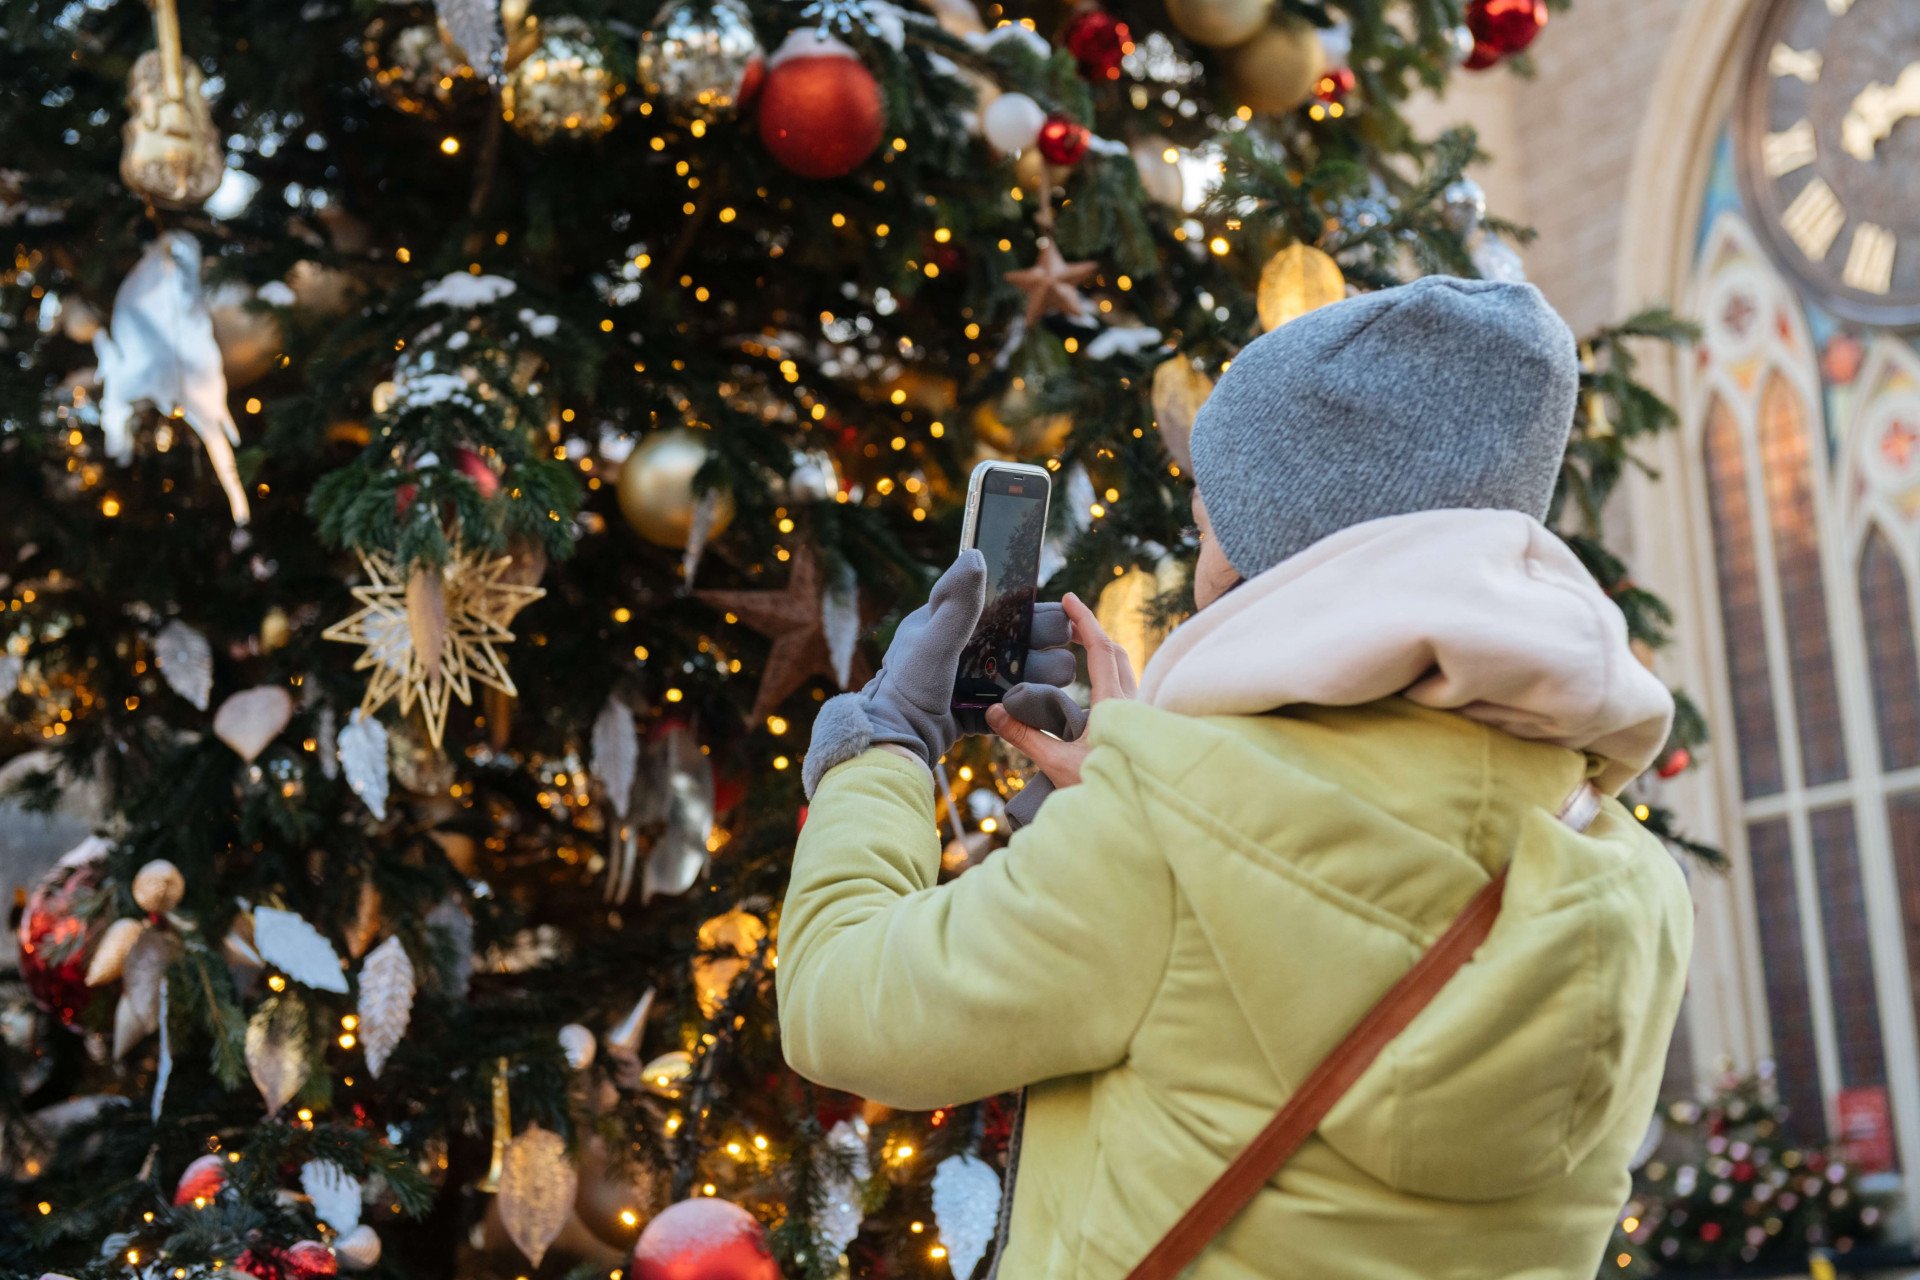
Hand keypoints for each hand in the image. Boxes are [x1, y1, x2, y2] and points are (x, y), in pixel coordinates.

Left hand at [801, 552, 1075, 797]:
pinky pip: (1027, 705)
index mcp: (968, 619)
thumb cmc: (908, 685)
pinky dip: (1027, 710)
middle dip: (1045, 656)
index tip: (1051, 632)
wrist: (897, 740)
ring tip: (1016, 695)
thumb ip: (957, 601)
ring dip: (1038, 685)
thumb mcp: (933, 639)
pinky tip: (1013, 711)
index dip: (1043, 617)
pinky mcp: (992, 708)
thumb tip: (976, 554)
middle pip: (1042, 642)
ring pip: (1042, 676)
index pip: (1023, 607)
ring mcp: (989, 678)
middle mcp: (983, 644)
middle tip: (1030, 669)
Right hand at [987, 592, 1135, 791]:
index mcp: (1116, 705)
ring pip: (1126, 672)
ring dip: (1104, 653)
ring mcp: (1142, 717)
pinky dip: (1110, 675)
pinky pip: (1128, 690)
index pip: (1101, 650)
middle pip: (1117, 654)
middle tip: (1069, 622)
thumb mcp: (1059, 765)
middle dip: (1093, 633)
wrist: (1146, 821)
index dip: (1084, 621)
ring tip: (1080, 648)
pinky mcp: (1142, 729)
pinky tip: (1096, 690)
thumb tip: (994, 711)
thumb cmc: (1106, 792)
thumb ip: (1026, 737)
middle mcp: (1134, 705)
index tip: (1069, 599)